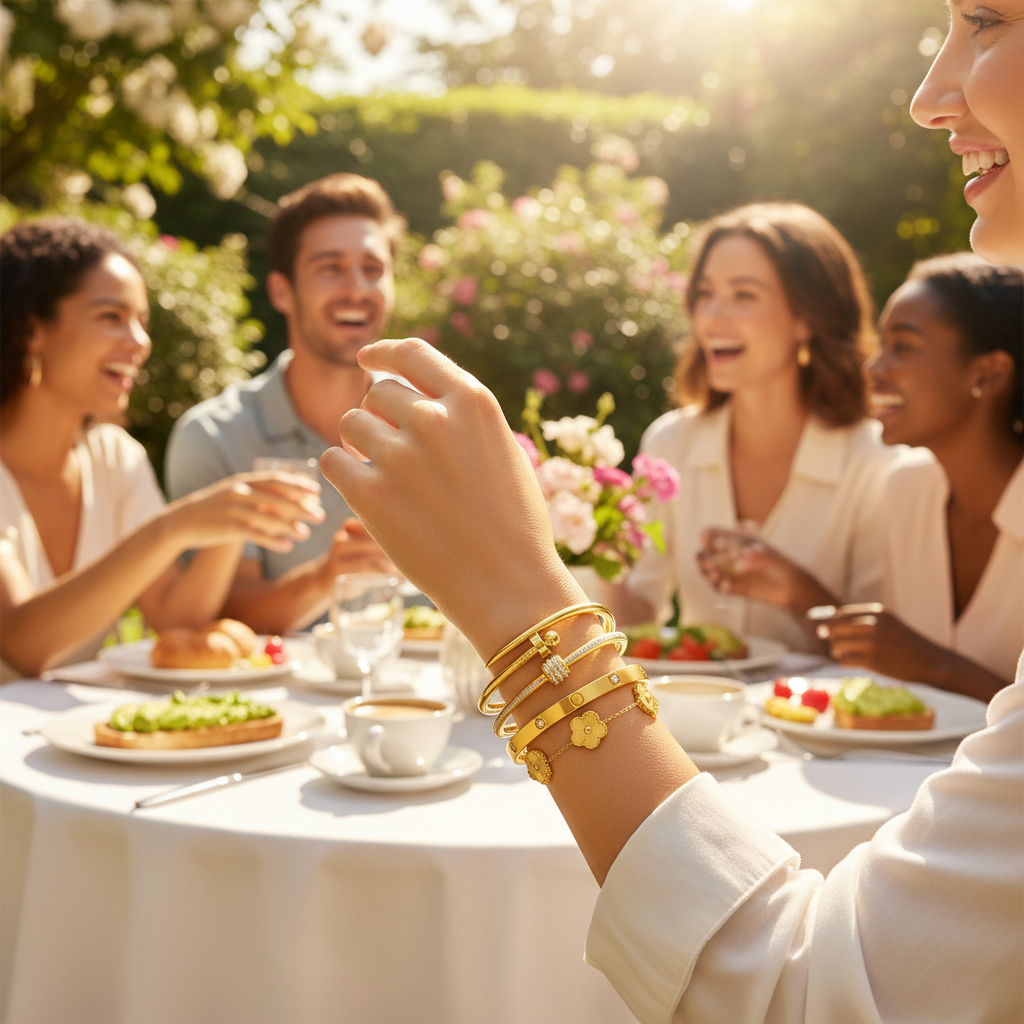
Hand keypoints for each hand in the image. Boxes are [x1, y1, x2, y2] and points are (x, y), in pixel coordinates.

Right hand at [162, 471, 324, 553]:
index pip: (276, 479)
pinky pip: (255, 535)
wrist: (180, 521)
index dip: (298, 485)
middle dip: (302, 507)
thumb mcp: (234, 492)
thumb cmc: (215, 507)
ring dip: (290, 527)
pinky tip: (287, 547)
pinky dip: (273, 541)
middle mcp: (240, 492)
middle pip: (278, 499)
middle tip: (321, 516)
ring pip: (269, 518)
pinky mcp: (227, 528)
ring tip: (305, 535)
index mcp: (243, 480)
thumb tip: (289, 498)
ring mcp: (233, 510)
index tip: (317, 492)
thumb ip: (258, 493)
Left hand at [319, 339, 580, 654]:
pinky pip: (332, 461)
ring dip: (360, 445)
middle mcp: (433, 418)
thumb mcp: (501, 450)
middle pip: (378, 394)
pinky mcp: (370, 494)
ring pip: (351, 424)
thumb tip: (412, 398)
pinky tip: (364, 494)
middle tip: (396, 456)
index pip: (412, 354)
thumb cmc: (514, 524)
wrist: (510, 585)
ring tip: (386, 478)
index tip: (367, 360)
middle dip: (380, 417)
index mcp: (472, 401)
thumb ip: (461, 418)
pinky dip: (342, 473)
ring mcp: (400, 455)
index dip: (382, 353)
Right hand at [696, 527, 833, 613]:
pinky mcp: (731, 588)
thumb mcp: (768, 557)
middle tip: (708, 563)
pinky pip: (719, 587)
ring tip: (715, 575)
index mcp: (733, 541)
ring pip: (709, 571)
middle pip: (705, 554)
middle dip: (703, 559)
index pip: (713, 535)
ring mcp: (728, 572)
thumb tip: (738, 561)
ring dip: (708, 573)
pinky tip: (727, 586)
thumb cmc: (780, 565)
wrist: (791, 588)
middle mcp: (727, 556)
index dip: (706, 537)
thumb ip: (754, 557)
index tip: (705, 541)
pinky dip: (720, 586)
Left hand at [815, 605, 941, 678]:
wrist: (931, 662)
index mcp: (877, 612)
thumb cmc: (906, 644)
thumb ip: (862, 621)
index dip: (831, 622)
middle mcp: (874, 625)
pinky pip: (844, 660)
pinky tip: (852, 663)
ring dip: (836, 651)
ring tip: (845, 654)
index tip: (829, 631)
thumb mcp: (888, 624)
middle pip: (834, 627)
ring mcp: (873, 643)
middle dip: (831, 637)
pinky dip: (844, 662)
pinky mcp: (873, 661)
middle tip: (837, 645)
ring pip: (836, 644)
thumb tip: (825, 624)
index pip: (841, 613)